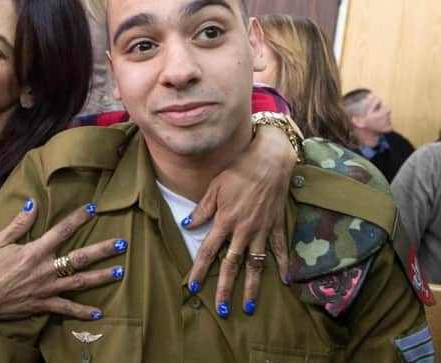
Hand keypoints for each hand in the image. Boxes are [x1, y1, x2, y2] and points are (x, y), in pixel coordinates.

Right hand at [0, 200, 125, 333]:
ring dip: (101, 277)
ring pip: (79, 282)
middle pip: (80, 258)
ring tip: (120, 272)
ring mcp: (46, 288)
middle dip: (102, 250)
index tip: (93, 208)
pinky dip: (82, 312)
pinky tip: (98, 313)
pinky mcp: (43, 304)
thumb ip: (19, 224)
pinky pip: (66, 308)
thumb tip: (33, 203)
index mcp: (35, 251)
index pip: (62, 231)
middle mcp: (45, 269)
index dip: (78, 218)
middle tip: (122, 243)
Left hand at [185, 126, 295, 316]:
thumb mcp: (214, 187)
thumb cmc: (238, 171)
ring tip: (249, 306)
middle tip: (222, 310)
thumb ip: (202, 210)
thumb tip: (187, 225)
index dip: (199, 269)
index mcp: (224, 221)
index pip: (208, 251)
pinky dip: (282, 265)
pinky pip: (280, 249)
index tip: (192, 286)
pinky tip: (284, 281)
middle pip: (231, 265)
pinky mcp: (276, 225)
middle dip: (225, 289)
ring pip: (255, 264)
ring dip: (252, 287)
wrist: (269, 161)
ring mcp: (261, 230)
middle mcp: (243, 230)